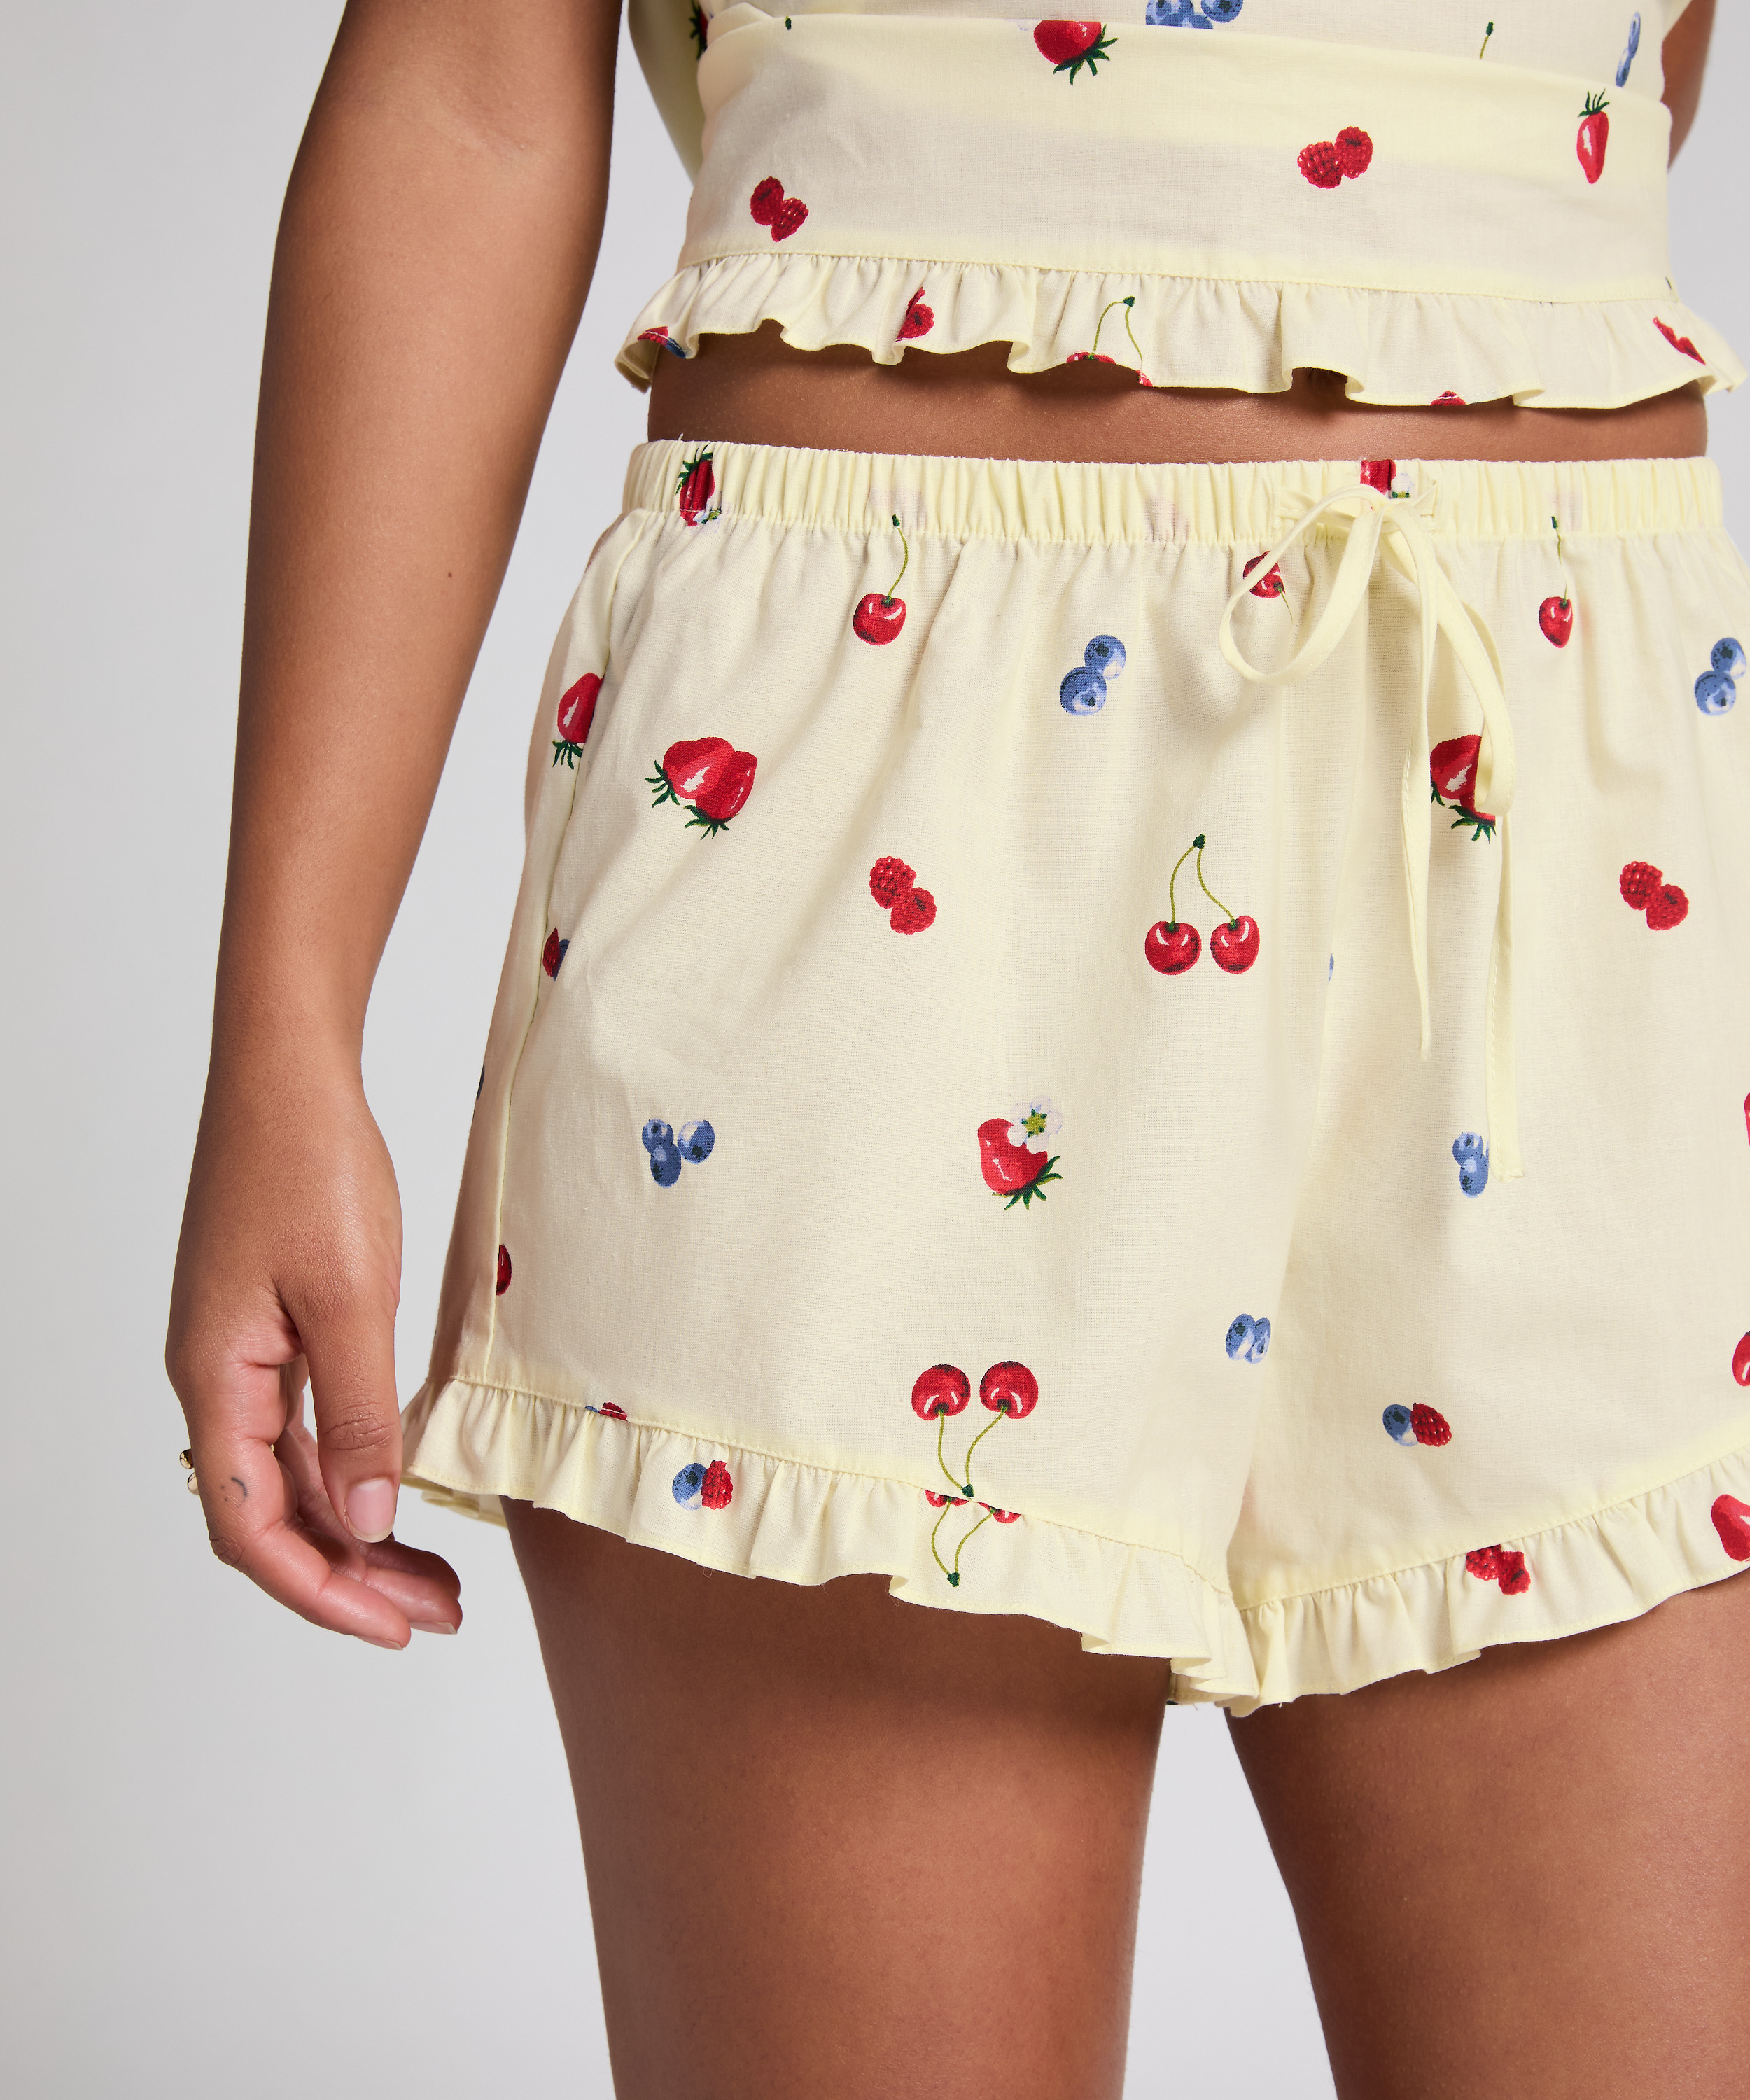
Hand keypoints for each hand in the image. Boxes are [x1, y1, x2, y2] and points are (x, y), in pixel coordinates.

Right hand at [166, 1051, 460, 1644]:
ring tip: (436, 1577)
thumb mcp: (351, 1298)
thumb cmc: (311, 1167)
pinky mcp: (272, 1324)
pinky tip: (401, 1490)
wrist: (290, 1074)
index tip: (394, 1629)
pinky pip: (305, 1425)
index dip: (320, 1590)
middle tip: (439, 1613)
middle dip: (352, 1574)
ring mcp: (242, 1351)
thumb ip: (356, 1413)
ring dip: (358, 1528)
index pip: (251, 1526)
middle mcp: (217, 1376)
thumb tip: (365, 1519)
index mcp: (216, 1378)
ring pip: (293, 1473)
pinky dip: (353, 1467)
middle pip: (273, 1511)